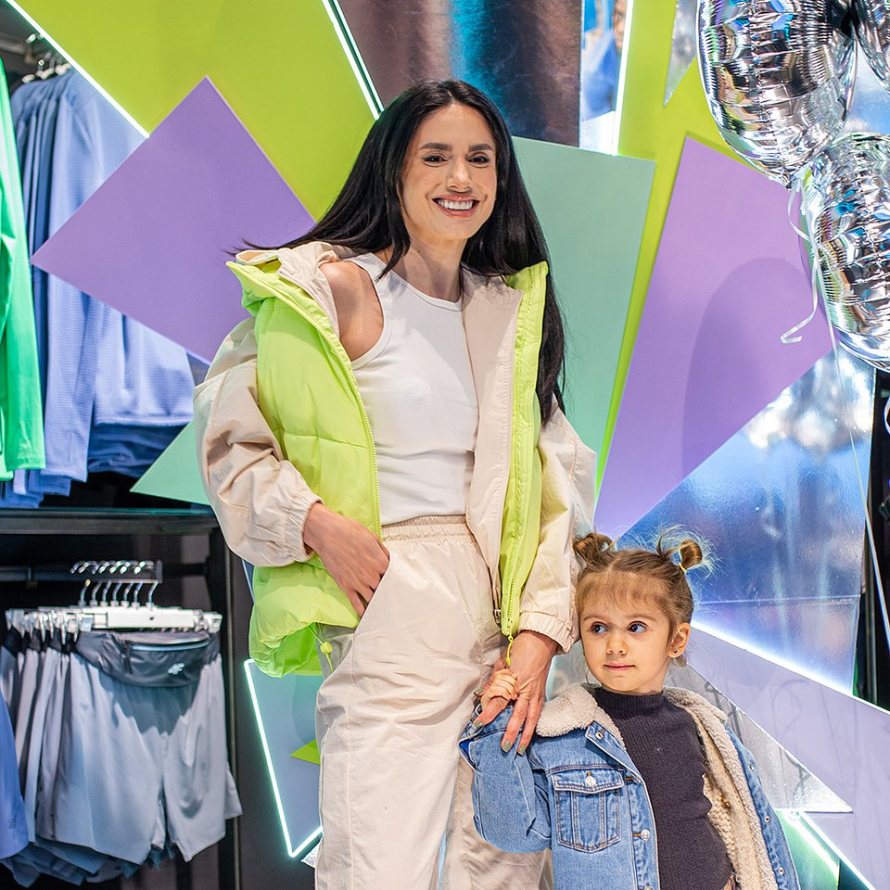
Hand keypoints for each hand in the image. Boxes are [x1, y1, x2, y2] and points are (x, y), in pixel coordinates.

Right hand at [303, 503, 388, 616]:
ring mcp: (359, 583)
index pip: (394, 576)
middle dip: (389, 593)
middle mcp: (372, 575)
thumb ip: (382, 551)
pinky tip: (367, 616)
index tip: (399, 585)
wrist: (328, 534)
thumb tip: (389, 559)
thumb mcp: (372, 537)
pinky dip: (362, 611)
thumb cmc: (349, 531)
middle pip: (385, 589)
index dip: (396, 580)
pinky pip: (357, 604)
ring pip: (373, 599)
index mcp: (381, 562)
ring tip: (384, 610)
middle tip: (394, 599)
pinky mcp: (346, 587)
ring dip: (378, 604)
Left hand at [476, 631, 557, 753]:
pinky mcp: (541, 694)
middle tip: (504, 747)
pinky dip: (533, 726)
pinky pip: (537, 713)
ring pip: (531, 718)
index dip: (488, 713)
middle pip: (518, 714)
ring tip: (520, 749)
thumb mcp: (502, 661)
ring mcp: (536, 693)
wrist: (541, 640)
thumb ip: (493, 681)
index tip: (479, 723)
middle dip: (511, 731)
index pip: (499, 700)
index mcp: (514, 680)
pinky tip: (529, 735)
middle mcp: (526, 689)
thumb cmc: (521, 648)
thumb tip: (481, 695)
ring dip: (526, 735)